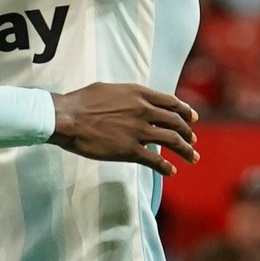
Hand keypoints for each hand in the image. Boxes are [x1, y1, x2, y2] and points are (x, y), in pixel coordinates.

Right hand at [49, 83, 198, 176]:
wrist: (67, 118)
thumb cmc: (81, 102)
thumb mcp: (107, 89)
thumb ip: (126, 95)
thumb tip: (132, 99)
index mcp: (138, 94)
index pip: (171, 102)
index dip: (185, 111)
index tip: (192, 118)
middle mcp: (144, 111)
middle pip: (176, 122)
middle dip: (187, 133)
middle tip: (192, 140)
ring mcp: (139, 131)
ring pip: (172, 141)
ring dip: (185, 150)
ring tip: (192, 157)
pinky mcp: (130, 150)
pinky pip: (156, 161)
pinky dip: (166, 167)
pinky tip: (171, 171)